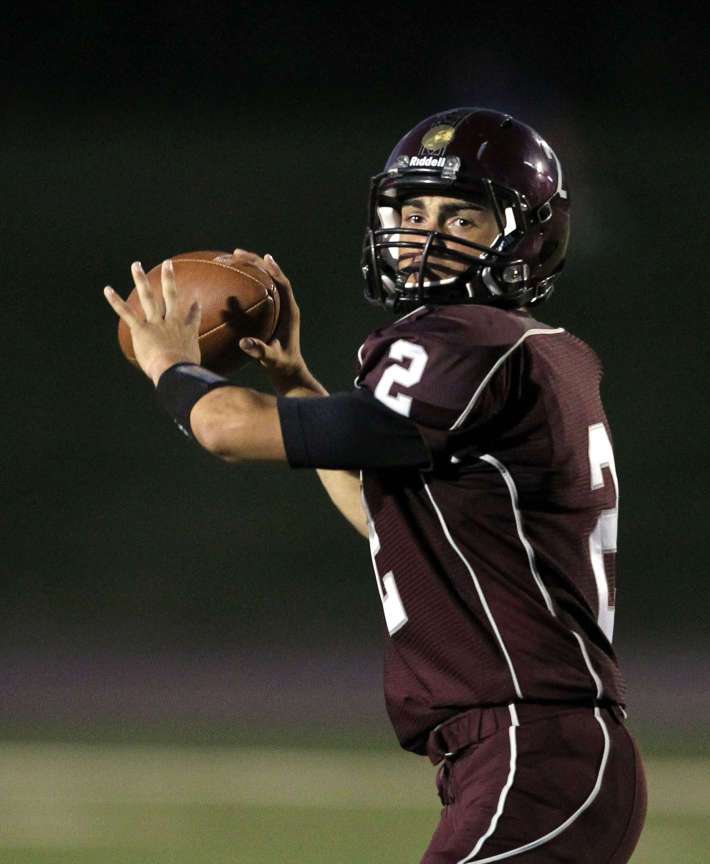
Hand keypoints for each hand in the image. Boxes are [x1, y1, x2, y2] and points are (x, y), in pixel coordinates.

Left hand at [104, 260, 201, 384]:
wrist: (175, 369)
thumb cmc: (186, 373)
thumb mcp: (194, 368)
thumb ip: (192, 367)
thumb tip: (194, 379)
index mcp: (187, 332)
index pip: (192, 318)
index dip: (194, 309)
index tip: (195, 302)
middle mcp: (172, 323)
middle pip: (171, 296)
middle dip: (169, 279)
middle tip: (168, 264)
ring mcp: (157, 324)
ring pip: (149, 297)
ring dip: (141, 280)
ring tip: (136, 265)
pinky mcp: (142, 329)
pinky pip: (127, 312)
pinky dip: (116, 301)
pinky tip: (107, 289)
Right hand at [231, 249, 311, 393]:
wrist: (288, 370)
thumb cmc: (281, 365)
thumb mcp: (271, 359)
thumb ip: (260, 351)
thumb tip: (244, 343)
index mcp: (291, 312)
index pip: (283, 285)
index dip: (275, 271)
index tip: (264, 258)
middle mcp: (287, 305)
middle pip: (273, 276)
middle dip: (255, 262)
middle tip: (235, 252)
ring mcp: (280, 307)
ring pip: (266, 279)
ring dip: (252, 266)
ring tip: (234, 255)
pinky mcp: (272, 311)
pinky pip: (260, 289)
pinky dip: (248, 279)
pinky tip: (233, 275)